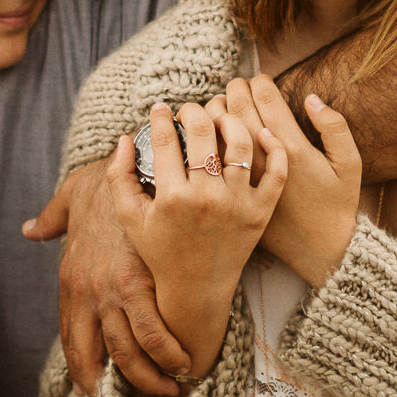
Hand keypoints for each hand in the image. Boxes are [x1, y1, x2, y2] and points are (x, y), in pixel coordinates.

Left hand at [24, 160, 191, 396]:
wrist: (129, 162)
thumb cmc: (103, 179)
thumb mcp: (68, 198)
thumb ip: (50, 219)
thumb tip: (28, 229)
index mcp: (69, 280)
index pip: (72, 338)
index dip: (82, 370)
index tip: (93, 391)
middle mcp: (85, 293)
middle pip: (94, 356)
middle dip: (110, 388)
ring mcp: (111, 291)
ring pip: (127, 353)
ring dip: (147, 378)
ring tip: (168, 387)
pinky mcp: (140, 284)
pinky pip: (153, 334)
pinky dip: (168, 354)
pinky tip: (183, 362)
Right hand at [107, 101, 287, 374]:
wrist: (197, 288)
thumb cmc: (160, 250)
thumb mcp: (131, 217)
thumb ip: (120, 177)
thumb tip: (124, 139)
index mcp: (172, 198)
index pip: (167, 139)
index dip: (161, 116)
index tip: (160, 108)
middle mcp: (207, 198)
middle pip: (203, 131)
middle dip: (192, 111)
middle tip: (189, 111)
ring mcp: (238, 205)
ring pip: (241, 142)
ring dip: (229, 119)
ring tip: (219, 119)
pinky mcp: (262, 212)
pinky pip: (276, 171)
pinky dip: (273, 147)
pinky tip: (260, 134)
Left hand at [223, 76, 362, 286]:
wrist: (318, 253)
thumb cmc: (337, 206)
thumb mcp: (350, 165)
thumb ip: (335, 127)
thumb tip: (311, 97)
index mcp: (292, 149)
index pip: (264, 97)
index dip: (258, 81)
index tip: (259, 80)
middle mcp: (262, 163)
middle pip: (234, 107)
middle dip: (233, 89)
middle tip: (237, 88)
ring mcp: (240, 181)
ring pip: (214, 130)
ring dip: (214, 111)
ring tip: (221, 108)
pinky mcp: (228, 196)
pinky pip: (208, 160)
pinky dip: (204, 142)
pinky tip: (211, 138)